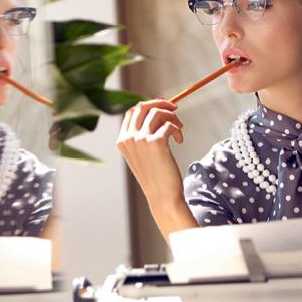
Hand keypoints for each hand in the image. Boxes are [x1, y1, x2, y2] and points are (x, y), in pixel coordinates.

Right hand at [116, 99, 196, 237]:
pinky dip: (177, 129)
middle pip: (143, 106)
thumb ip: (144, 134)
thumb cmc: (156, 176)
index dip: (149, 105)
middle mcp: (128, 138)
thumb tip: (159, 108)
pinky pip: (169, 124)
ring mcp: (140, 139)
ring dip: (173, 118)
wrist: (163, 197)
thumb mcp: (143, 154)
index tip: (163, 107)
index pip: (132, 111)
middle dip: (161, 104)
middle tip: (175, 109)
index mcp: (122, 141)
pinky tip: (180, 140)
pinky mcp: (155, 141)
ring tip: (179, 131)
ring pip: (158, 112)